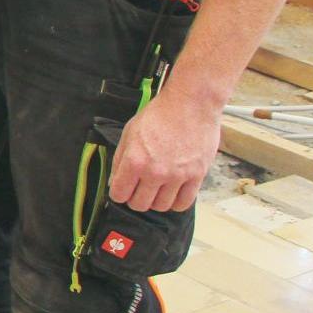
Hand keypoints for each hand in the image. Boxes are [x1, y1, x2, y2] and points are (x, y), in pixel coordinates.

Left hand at [106, 91, 221, 211]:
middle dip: (135, 199)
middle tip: (139, 189)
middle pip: (140, 204)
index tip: (122, 190)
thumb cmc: (158, 115)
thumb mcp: (129, 133)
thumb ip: (120, 160)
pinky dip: (176, 202)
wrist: (190, 105)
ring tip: (156, 188)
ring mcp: (177, 176)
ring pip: (161, 206)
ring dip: (156, 200)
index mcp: (135, 161)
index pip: (119, 195)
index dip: (119, 193)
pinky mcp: (196, 176)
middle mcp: (155, 172)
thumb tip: (115, 182)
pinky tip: (172, 192)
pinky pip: (184, 203)